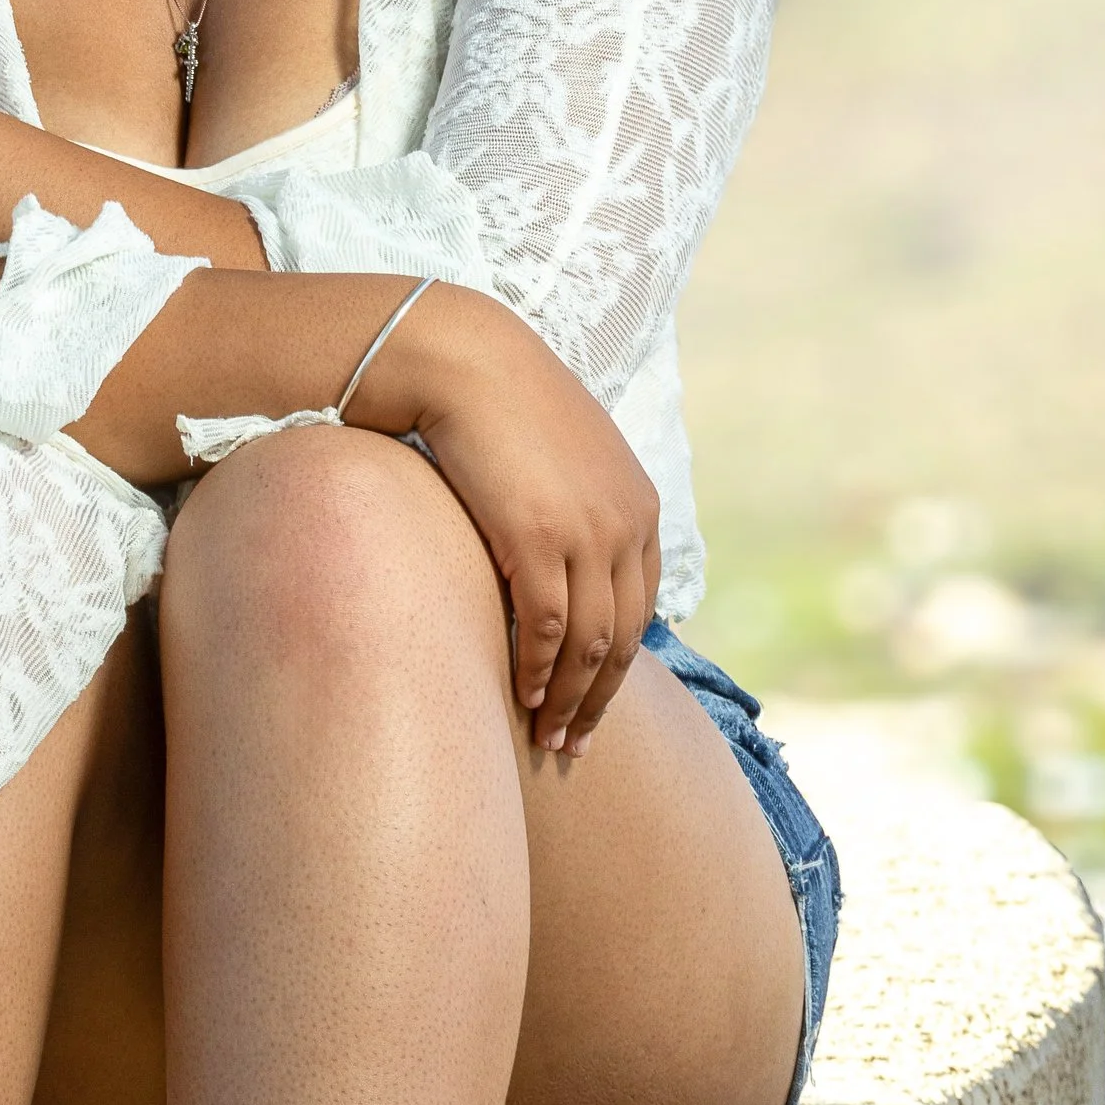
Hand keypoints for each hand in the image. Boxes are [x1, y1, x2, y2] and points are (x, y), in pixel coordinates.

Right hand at [363, 288, 662, 751]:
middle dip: (600, 697)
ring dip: (569, 698)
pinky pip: (546, 627)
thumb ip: (576, 511)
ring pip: (589, 643)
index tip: (594, 703)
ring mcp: (586, 533)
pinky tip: (523, 697)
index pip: (641, 609)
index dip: (618, 665)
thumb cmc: (498, 410)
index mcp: (638, 508)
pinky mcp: (538, 537)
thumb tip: (560, 560)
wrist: (464, 360)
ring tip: (550, 739)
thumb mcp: (560, 461)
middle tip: (577, 744)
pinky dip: (537, 670)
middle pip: (624, 637)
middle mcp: (624, 524)